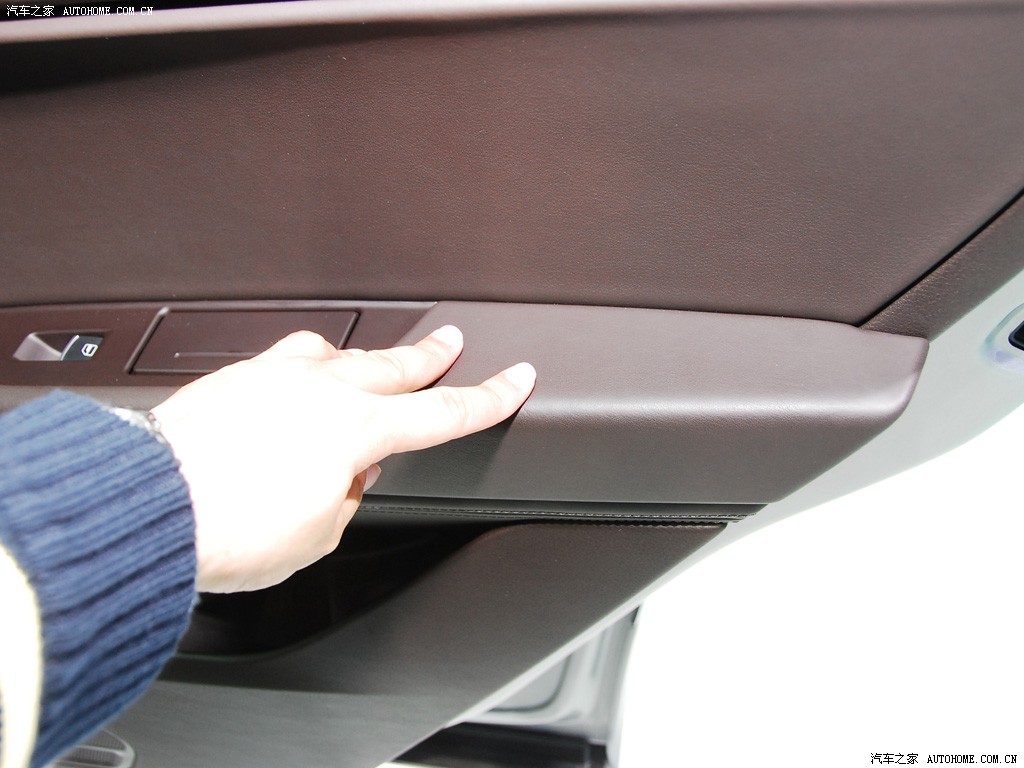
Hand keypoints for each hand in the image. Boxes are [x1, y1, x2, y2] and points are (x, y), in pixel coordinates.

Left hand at [151, 326, 535, 592]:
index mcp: (355, 429)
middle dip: (429, 355)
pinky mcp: (229, 382)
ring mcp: (270, 378)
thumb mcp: (317, 534)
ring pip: (332, 354)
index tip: (516, 377)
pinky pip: (280, 364)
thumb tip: (342, 478)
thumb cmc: (229, 527)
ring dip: (359, 358)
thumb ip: (343, 500)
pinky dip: (300, 372)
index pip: (442, 412)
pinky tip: (294, 381)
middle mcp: (317, 391)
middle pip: (391, 365)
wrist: (146, 507)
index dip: (489, 397)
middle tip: (450, 341)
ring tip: (366, 362)